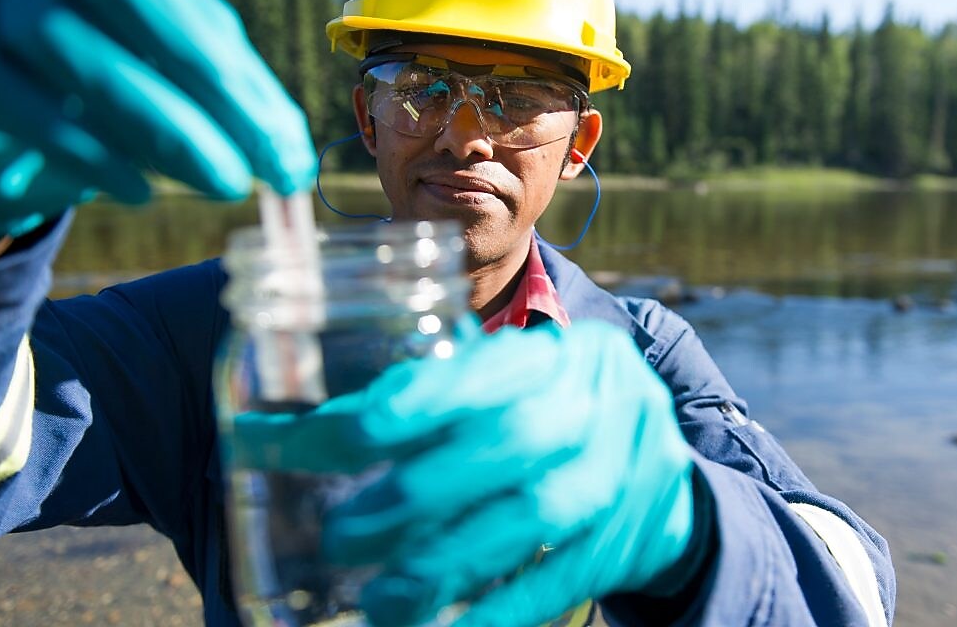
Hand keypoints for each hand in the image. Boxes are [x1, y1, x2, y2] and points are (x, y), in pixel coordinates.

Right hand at [0, 0, 315, 239]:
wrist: (14, 115)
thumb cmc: (117, 74)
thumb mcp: (184, 70)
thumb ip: (240, 99)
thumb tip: (293, 163)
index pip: (173, 0)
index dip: (229, 76)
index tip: (280, 148)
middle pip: (108, 13)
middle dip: (181, 107)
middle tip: (240, 177)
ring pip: (49, 52)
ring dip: (135, 129)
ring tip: (195, 186)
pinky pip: (4, 102)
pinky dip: (77, 151)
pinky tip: (135, 188)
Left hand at [234, 319, 699, 626]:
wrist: (660, 474)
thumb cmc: (550, 419)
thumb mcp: (507, 392)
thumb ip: (424, 405)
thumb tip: (296, 435)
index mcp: (561, 355)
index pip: (488, 368)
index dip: (420, 399)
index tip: (347, 433)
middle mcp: (600, 404)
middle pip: (514, 441)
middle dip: (419, 491)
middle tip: (341, 535)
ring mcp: (622, 474)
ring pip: (536, 516)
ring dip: (448, 560)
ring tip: (379, 600)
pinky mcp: (626, 541)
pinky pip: (563, 578)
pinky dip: (502, 609)